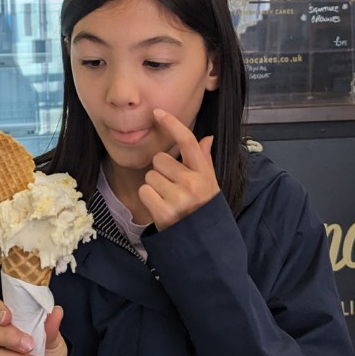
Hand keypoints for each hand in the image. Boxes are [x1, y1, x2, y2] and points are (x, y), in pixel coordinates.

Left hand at [138, 108, 218, 230]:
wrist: (204, 243)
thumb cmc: (204, 208)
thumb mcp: (210, 184)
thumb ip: (204, 160)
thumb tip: (207, 138)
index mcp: (204, 173)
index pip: (188, 141)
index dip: (172, 124)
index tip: (158, 112)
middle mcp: (192, 184)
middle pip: (160, 160)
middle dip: (161, 171)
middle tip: (172, 188)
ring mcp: (178, 199)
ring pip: (150, 176)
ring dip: (155, 187)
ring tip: (168, 200)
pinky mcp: (164, 213)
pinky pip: (144, 191)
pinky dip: (149, 199)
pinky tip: (161, 208)